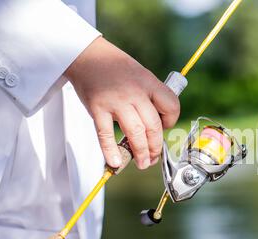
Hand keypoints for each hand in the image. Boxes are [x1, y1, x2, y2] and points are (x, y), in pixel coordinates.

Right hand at [65, 36, 179, 169]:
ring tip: (143, 164)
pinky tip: (115, 162)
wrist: (86, 55)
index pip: (171, 106)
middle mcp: (135, 92)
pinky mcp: (97, 108)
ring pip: (135, 132)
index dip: (171, 121)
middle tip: (154, 158)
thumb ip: (151, 96)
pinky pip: (105, 134)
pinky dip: (110, 150)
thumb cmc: (116, 68)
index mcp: (149, 83)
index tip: (165, 127)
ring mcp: (116, 101)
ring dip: (141, 152)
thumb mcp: (141, 75)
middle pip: (153, 125)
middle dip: (156, 146)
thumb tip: (159, 125)